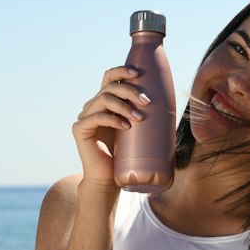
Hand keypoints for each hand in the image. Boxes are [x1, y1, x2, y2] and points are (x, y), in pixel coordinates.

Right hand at [72, 65, 151, 186]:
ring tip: (139, 118)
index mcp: (105, 102)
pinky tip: (126, 126)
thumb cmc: (126, 155)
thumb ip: (142, 113)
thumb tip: (169, 100)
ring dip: (124, 105)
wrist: (108, 179)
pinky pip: (96, 117)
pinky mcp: (79, 129)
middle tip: (147, 102)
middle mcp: (92, 106)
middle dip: (130, 90)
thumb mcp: (137, 129)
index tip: (138, 74)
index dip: (122, 71)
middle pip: (110, 86)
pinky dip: (113, 119)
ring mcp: (84, 117)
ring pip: (104, 99)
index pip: (110, 77)